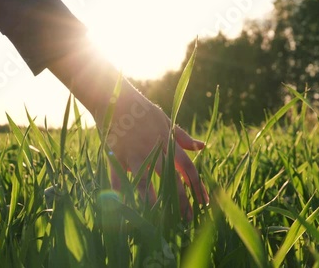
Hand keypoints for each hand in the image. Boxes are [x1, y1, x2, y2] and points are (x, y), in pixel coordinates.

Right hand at [48, 44, 207, 219]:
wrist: (115, 98)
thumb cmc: (142, 110)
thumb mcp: (166, 120)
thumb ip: (183, 136)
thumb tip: (202, 147)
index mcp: (167, 142)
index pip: (187, 168)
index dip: (197, 186)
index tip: (203, 201)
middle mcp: (153, 151)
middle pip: (170, 180)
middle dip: (181, 201)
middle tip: (188, 219)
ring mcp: (133, 155)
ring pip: (145, 183)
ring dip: (153, 202)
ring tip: (161, 220)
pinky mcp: (116, 156)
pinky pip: (118, 179)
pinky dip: (121, 194)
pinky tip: (126, 210)